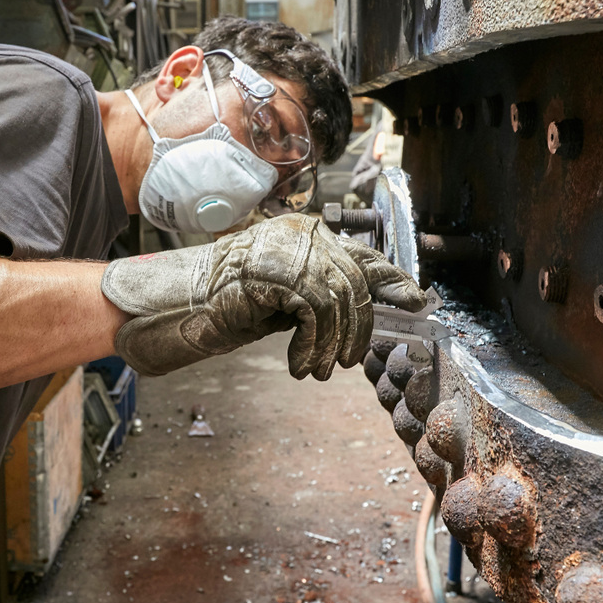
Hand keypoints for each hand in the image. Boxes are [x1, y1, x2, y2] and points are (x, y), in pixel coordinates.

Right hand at [101, 213, 425, 378]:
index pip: (360, 253)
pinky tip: (300, 364)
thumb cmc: (232, 306)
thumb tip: (366, 311)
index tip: (417, 300)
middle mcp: (300, 234)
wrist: (184, 306)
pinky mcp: (274, 267)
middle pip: (353, 280)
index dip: (391, 277)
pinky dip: (314, 343)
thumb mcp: (289, 302)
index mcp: (305, 235)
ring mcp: (286, 246)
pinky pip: (315, 308)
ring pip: (338, 296)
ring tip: (320, 369)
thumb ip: (324, 297)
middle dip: (359, 328)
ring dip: (334, 343)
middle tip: (347, 362)